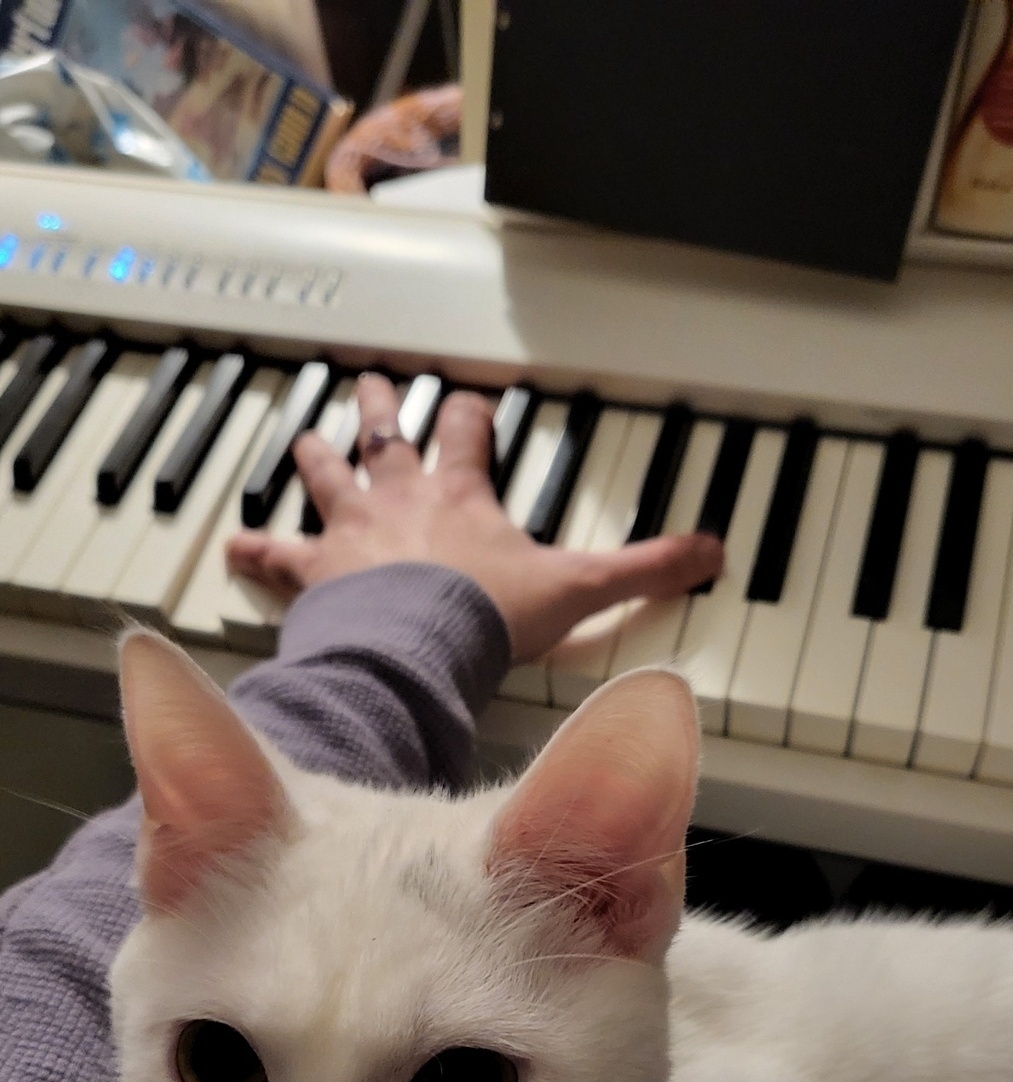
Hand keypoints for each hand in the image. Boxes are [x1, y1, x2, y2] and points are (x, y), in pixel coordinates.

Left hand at [226, 373, 722, 664]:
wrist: (416, 646)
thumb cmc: (485, 615)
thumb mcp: (578, 589)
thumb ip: (644, 569)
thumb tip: (712, 552)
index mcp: (459, 495)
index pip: (466, 430)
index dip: (469, 412)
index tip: (469, 400)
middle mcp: (399, 499)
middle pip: (385, 435)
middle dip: (379, 408)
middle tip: (368, 384)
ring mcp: (351, 531)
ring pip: (327, 474)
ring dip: (316, 455)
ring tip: (306, 439)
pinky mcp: (314, 572)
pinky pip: (277, 554)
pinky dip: (256, 548)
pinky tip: (234, 543)